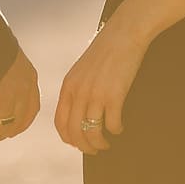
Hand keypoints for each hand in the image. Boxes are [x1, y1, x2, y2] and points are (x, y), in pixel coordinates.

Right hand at [0, 49, 39, 145]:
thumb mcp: (7, 59)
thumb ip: (8, 76)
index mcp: (30, 77)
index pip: (32, 109)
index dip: (22, 124)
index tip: (12, 132)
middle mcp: (23, 88)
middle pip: (17, 122)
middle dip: (3, 134)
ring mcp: (7, 95)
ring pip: (2, 127)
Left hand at [55, 21, 149, 155]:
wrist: (124, 33)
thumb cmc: (106, 50)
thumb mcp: (82, 69)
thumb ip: (78, 88)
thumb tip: (80, 112)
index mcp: (68, 86)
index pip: (60, 122)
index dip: (68, 138)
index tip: (78, 143)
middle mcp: (78, 92)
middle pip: (75, 132)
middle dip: (84, 147)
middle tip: (95, 150)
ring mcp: (95, 94)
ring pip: (92, 132)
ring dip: (99, 143)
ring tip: (107, 143)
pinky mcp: (114, 95)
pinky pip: (112, 124)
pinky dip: (116, 130)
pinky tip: (120, 127)